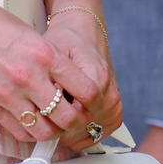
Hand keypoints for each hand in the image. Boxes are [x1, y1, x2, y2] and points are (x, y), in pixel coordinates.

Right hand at [0, 0, 93, 147]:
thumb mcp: (30, 32)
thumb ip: (50, 57)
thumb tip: (67, 78)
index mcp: (44, 54)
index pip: (84, 88)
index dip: (93, 100)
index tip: (92, 101)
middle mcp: (28, 77)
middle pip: (67, 117)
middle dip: (77, 121)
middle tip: (78, 116)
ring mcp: (8, 94)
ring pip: (44, 131)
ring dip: (54, 130)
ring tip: (56, 122)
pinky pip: (19, 131)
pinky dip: (31, 132)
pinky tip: (34, 123)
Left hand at [40, 10, 123, 147]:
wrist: (83, 28)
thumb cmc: (65, 39)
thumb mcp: (51, 53)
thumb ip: (51, 79)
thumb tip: (48, 104)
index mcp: (94, 74)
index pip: (82, 111)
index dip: (62, 121)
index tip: (47, 122)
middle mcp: (107, 86)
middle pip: (90, 123)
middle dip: (68, 131)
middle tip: (49, 130)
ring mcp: (114, 93)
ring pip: (101, 127)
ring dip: (81, 135)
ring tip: (61, 134)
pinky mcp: (115, 99)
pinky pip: (111, 124)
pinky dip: (95, 132)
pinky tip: (78, 133)